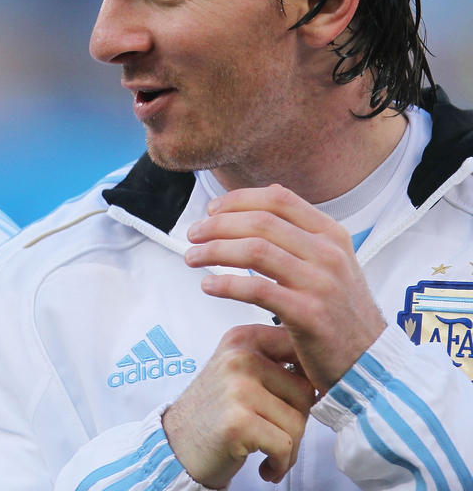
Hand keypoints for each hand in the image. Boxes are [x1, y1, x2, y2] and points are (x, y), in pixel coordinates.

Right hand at [162, 324, 314, 486]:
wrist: (177, 445)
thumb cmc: (214, 412)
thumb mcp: (238, 371)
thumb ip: (272, 360)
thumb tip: (321, 366)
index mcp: (242, 339)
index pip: (298, 350)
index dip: (308, 381)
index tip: (292, 401)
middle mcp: (238, 357)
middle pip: (305, 392)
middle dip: (297, 421)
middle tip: (274, 434)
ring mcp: (237, 388)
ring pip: (298, 422)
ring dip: (289, 448)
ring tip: (268, 451)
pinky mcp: (238, 421)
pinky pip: (285, 446)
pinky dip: (280, 464)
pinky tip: (266, 465)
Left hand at [184, 184, 386, 392]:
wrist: (371, 363)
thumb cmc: (341, 314)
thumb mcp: (331, 265)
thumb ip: (299, 237)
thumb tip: (254, 207)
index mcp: (332, 235)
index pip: (279, 199)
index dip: (238, 200)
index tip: (211, 209)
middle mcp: (329, 254)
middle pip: (260, 222)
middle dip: (217, 225)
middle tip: (193, 234)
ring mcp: (321, 283)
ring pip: (254, 250)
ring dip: (214, 251)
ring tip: (192, 257)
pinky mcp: (309, 314)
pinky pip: (256, 289)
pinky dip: (225, 284)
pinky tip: (208, 285)